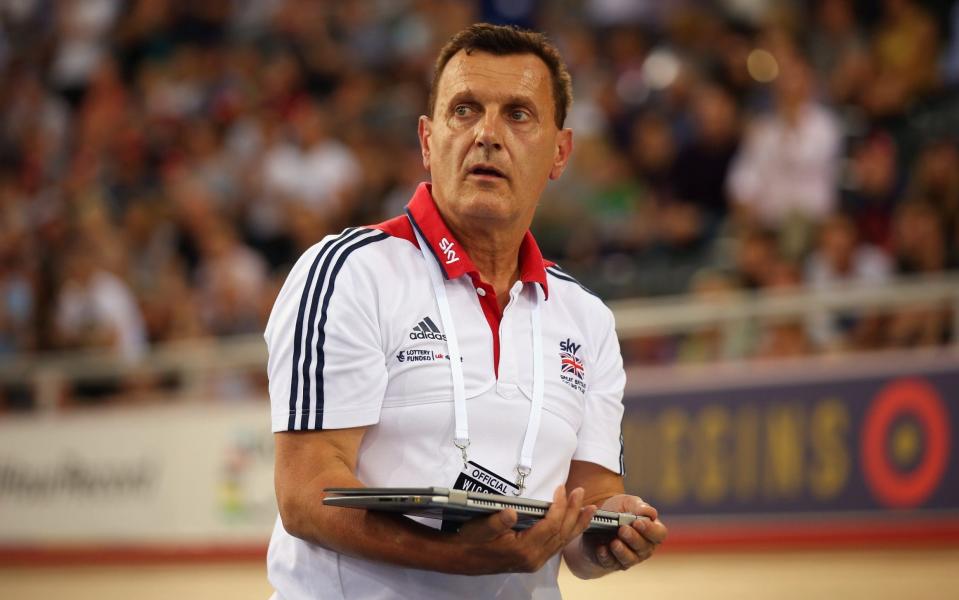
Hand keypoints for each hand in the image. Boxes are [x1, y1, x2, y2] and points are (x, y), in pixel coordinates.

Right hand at [456, 485, 596, 573]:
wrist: (461, 559)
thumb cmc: (471, 540)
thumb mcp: (481, 527)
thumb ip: (497, 521)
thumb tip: (511, 513)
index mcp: (524, 550)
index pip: (550, 526)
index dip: (559, 506)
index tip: (562, 489)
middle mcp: (534, 559)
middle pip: (561, 533)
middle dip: (574, 512)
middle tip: (581, 493)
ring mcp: (535, 561)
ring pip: (562, 541)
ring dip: (576, 524)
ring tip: (590, 509)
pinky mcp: (533, 560)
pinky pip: (556, 545)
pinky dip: (567, 532)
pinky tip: (573, 524)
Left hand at [583, 494, 666, 571]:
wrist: (597, 520)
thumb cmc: (618, 510)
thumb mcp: (628, 503)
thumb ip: (639, 506)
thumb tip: (650, 513)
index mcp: (652, 531)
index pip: (659, 534)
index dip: (650, 530)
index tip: (638, 522)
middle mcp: (644, 548)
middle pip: (644, 548)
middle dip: (633, 538)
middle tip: (623, 529)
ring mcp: (630, 558)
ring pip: (629, 559)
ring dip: (622, 551)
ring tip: (614, 542)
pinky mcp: (613, 563)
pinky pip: (611, 563)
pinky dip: (606, 556)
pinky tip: (601, 549)